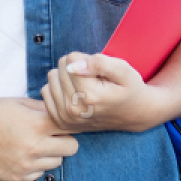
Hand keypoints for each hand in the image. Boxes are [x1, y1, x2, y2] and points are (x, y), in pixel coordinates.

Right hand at [0, 98, 77, 180]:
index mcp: (37, 124)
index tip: (66, 122)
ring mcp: (25, 166)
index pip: (72, 127)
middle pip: (71, 148)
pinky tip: (21, 154)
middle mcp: (34, 147)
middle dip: (65, 140)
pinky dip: (35, 166)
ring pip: (56, 163)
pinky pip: (38, 174)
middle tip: (52, 134)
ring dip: (51, 154)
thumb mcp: (18, 102)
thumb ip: (43, 109)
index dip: (71, 123)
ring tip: (33, 143)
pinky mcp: (16, 178)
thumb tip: (62, 113)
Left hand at [41, 52, 163, 133]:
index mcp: (89, 95)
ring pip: (52, 77)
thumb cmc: (129, 88)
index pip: (70, 59)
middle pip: (60, 67)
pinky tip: (74, 92)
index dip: (85, 59)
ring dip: (66, 77)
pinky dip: (58, 88)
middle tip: (93, 78)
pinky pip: (46, 92)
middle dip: (76, 67)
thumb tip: (72, 64)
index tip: (98, 70)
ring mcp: (65, 118)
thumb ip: (99, 63)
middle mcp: (74, 109)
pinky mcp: (60, 121)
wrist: (134, 114)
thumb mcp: (123, 70)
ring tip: (85, 86)